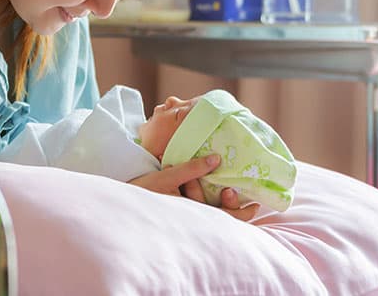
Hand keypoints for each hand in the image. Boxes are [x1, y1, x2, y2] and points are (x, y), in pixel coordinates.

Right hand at [128, 154, 258, 221]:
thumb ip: (192, 168)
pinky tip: (211, 192)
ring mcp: (185, 215)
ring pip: (210, 213)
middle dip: (232, 205)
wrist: (121, 203)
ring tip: (228, 190)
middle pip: (220, 217)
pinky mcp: (178, 211)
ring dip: (220, 202)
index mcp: (192, 213)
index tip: (256, 205)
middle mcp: (191, 217)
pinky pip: (199, 208)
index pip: (225, 218)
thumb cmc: (143, 191)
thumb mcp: (168, 176)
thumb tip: (216, 158)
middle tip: (238, 191)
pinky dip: (208, 201)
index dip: (243, 213)